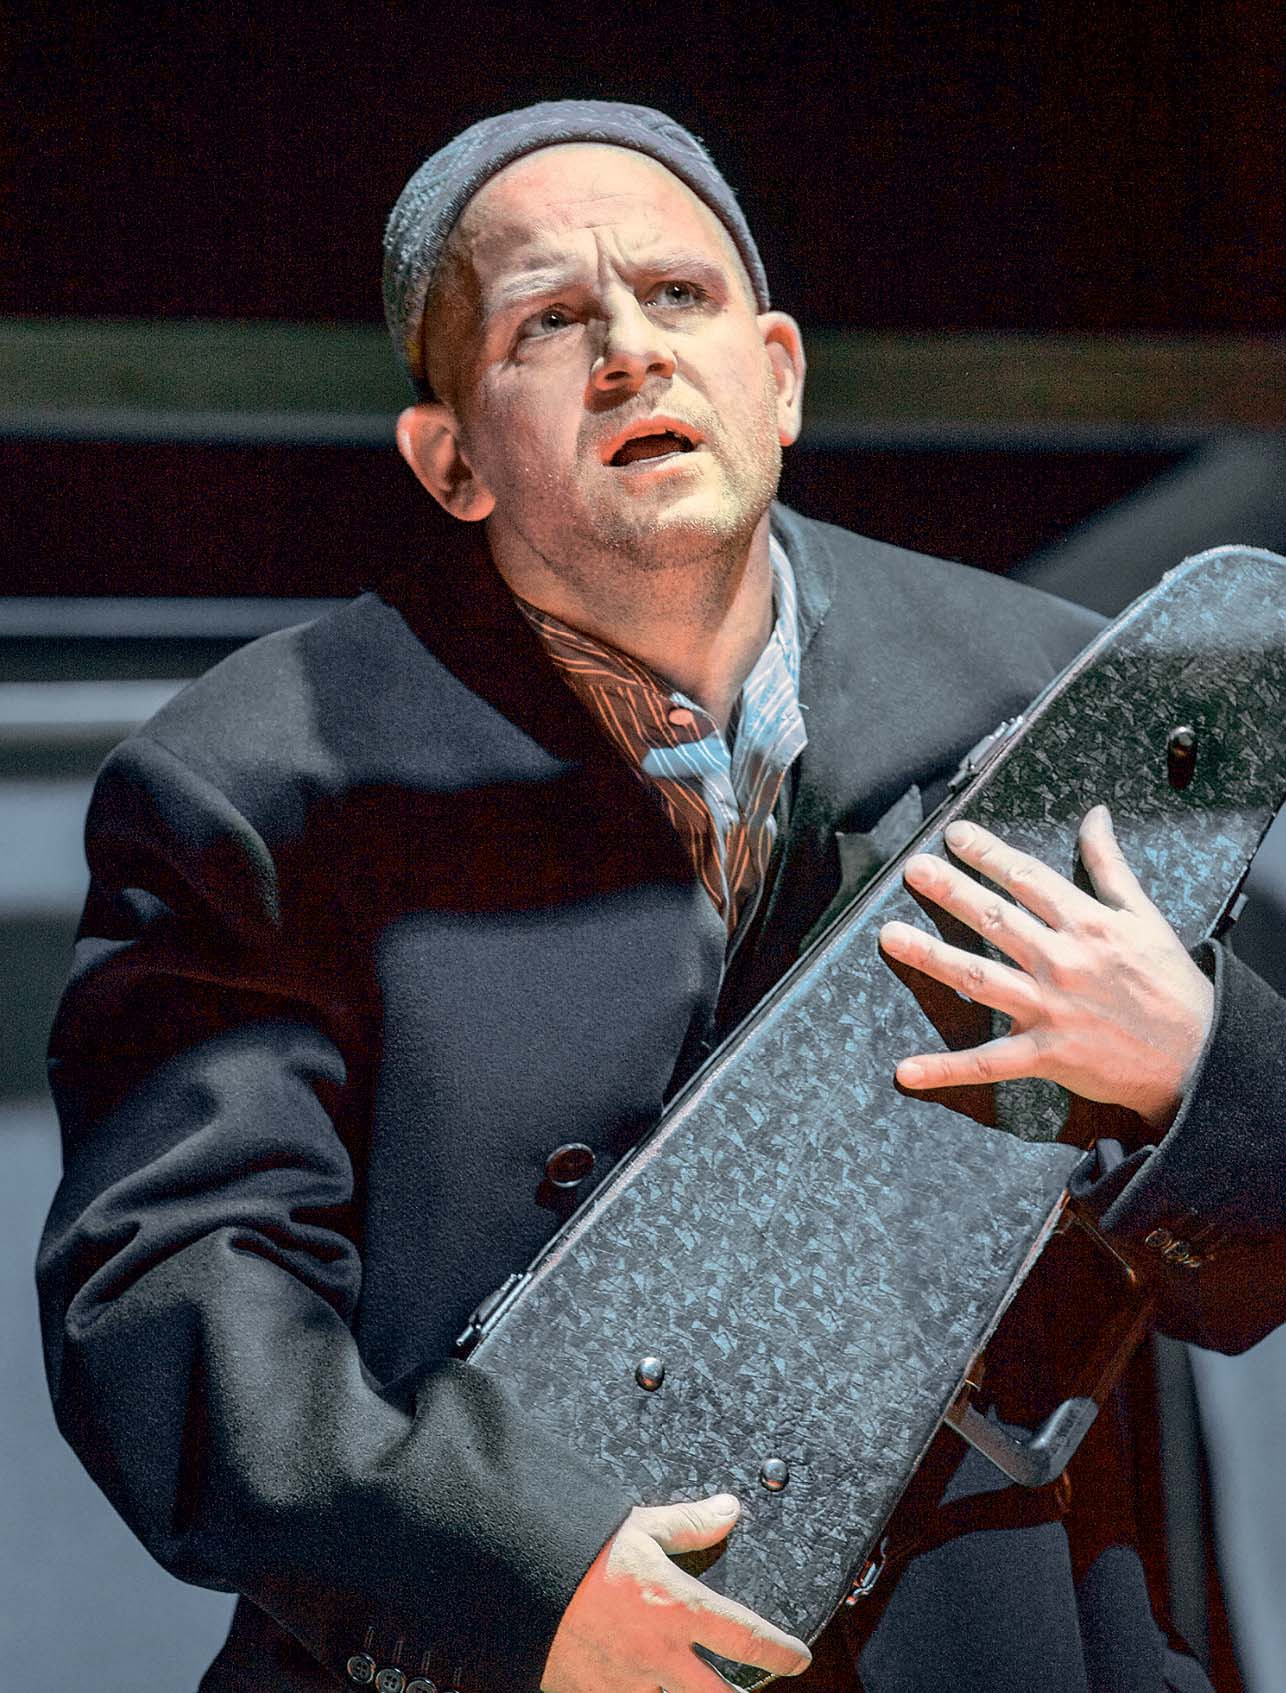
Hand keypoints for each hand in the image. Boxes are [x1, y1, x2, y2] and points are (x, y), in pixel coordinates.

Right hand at [541, 1492, 811, 1692]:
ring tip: (690, 1683)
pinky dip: (637, 1692)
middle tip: (749, 1688)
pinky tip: (636, 1681)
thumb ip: (690, 1523)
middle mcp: (661, 1655)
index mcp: (680, 1608)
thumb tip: (729, 1509)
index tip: (799, 1658)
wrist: (518, 1575)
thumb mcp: (641, 1526)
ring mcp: (628, 1682)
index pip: (748, 1638)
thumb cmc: (581, 1546)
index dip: (781, 1651)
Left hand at [878, 806, 1213, 1129]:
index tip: (955, 834)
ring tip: (890, 937)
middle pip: (995, 918)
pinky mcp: (1045, 1054)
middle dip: (951, 891)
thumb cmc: (1169, 983)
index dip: (988, 854)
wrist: (1195, 1054)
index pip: (1027, 879)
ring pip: (979, 978)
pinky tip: (905, 1070)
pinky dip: (946, 1069)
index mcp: (1088, 924)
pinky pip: (988, 1062)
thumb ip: (1110, 865)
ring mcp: (1050, 1009)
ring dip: (931, 957)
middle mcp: (1063, 961)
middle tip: (913, 869)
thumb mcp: (1143, 916)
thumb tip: (1095, 815)